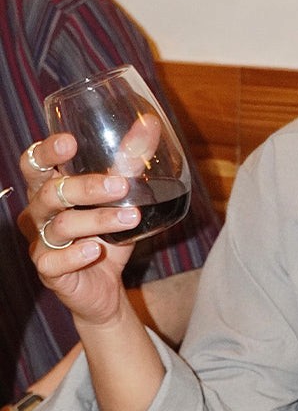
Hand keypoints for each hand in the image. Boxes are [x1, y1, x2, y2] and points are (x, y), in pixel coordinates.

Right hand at [19, 133, 137, 326]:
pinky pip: (53, 261)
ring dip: (97, 220)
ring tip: (131, 216)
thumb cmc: (107, 234)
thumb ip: (130, 162)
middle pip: (49, 193)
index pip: (34, 164)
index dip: (46, 152)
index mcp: (49, 188)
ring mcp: (41, 243)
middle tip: (119, 185)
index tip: (70, 142)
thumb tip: (150, 125)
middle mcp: (39, 213)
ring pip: (60, 226)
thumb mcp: (121, 197)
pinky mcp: (49, 271)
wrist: (106, 286)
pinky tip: (94, 250)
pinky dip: (74, 255)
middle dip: (83, 187)